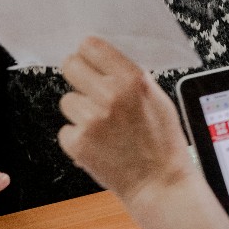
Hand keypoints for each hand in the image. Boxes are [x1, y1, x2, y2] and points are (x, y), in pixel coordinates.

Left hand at [58, 37, 193, 199]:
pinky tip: (97, 142)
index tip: (90, 60)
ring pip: (67, 100)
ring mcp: (90, 120)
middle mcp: (109, 95)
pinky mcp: (77, 143)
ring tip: (102, 124)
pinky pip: (65, 129)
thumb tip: (107, 62)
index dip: (89, 53)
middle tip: (90, 89)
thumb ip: (133, 78)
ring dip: (80, 110)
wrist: (158, 182)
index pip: (91, 46)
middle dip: (79, 76)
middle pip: (70, 66)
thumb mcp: (159, 99)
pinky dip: (78, 136)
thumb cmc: (163, 142)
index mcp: (131, 80)